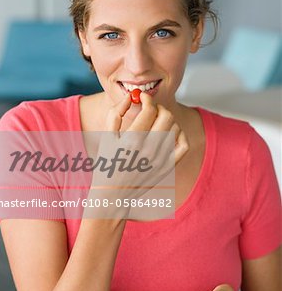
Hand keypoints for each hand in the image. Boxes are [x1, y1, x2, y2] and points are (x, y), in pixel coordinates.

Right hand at [84, 92, 188, 218]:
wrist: (113, 193)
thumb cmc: (108, 162)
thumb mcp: (106, 136)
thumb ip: (116, 113)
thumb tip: (130, 97)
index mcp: (132, 140)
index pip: (149, 110)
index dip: (147, 99)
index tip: (142, 98)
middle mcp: (148, 150)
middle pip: (166, 116)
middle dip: (158, 107)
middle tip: (150, 109)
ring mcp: (160, 160)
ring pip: (175, 128)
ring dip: (167, 120)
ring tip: (156, 123)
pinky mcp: (168, 167)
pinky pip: (183, 144)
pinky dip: (179, 135)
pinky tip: (168, 134)